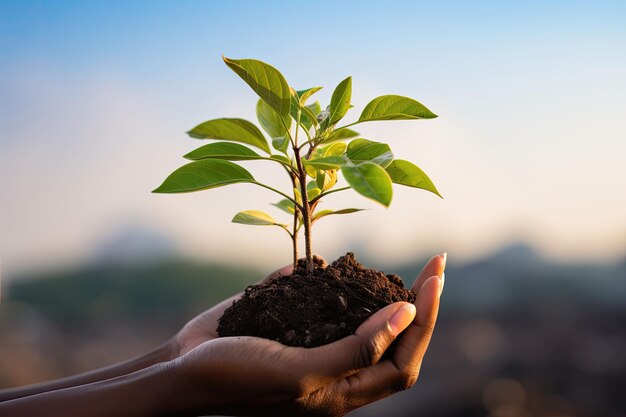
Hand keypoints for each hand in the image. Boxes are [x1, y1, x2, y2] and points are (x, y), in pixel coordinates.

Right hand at [173, 253, 445, 416]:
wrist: (179, 369)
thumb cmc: (235, 379)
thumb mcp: (299, 372)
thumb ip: (355, 348)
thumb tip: (407, 313)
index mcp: (341, 392)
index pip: (403, 360)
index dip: (426, 320)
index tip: (434, 277)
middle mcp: (335, 371)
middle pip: (395, 340)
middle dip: (421, 302)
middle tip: (436, 264)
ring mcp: (315, 346)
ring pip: (367, 323)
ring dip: (389, 295)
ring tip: (405, 269)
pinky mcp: (293, 323)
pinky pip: (326, 304)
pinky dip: (341, 286)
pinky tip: (342, 268)